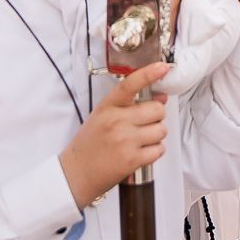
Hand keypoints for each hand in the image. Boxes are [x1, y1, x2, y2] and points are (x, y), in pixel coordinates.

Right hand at [59, 62, 172, 206]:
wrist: (77, 172)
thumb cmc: (90, 143)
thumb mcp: (103, 115)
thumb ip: (129, 104)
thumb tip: (161, 97)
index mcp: (108, 107)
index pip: (130, 84)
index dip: (148, 74)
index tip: (162, 67)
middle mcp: (117, 121)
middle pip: (156, 109)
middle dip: (156, 116)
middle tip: (145, 123)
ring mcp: (125, 141)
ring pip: (161, 129)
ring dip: (156, 135)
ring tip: (140, 139)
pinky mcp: (132, 160)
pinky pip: (159, 149)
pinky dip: (154, 151)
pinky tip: (141, 151)